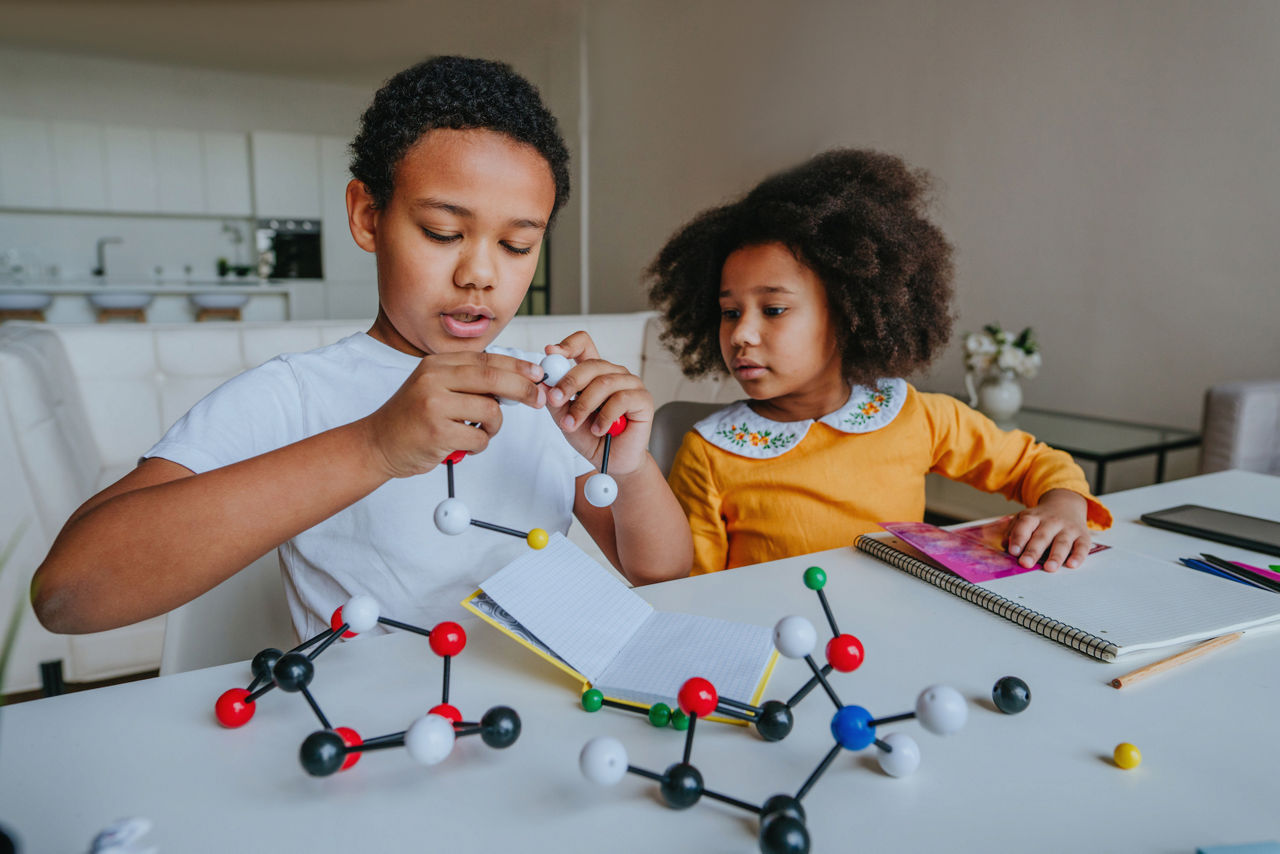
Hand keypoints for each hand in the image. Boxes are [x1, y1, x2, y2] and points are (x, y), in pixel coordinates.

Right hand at [363, 351, 545, 478]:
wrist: (378, 442)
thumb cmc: (413, 417)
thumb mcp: (435, 386)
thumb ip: (468, 381)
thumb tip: (517, 380)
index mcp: (436, 364)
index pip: (486, 359)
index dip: (517, 366)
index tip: (538, 374)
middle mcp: (434, 379)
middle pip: (493, 378)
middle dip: (523, 388)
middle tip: (538, 399)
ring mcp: (434, 405)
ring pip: (490, 411)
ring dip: (494, 426)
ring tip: (479, 431)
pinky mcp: (437, 433)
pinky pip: (480, 438)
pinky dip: (480, 444)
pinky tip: (464, 444)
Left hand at [543, 332, 652, 476]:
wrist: (612, 462)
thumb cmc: (591, 438)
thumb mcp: (565, 419)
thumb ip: (555, 401)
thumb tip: (543, 383)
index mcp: (594, 372)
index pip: (583, 345)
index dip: (567, 345)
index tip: (550, 353)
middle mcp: (614, 373)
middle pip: (591, 364)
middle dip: (569, 382)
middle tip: (556, 400)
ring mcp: (630, 384)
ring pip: (604, 383)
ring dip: (584, 405)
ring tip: (573, 424)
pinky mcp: (643, 399)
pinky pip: (621, 399)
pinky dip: (605, 416)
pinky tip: (599, 430)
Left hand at [1005, 489, 1091, 571]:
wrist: (1066, 504)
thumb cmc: (1041, 519)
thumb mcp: (1024, 519)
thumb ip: (1013, 531)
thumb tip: (1006, 544)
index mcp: (1033, 517)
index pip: (1025, 526)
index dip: (1018, 538)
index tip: (1013, 551)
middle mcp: (1051, 522)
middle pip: (1042, 537)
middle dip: (1033, 551)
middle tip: (1026, 563)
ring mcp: (1068, 529)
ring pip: (1062, 543)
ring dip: (1056, 556)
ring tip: (1049, 567)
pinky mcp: (1083, 536)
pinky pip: (1082, 547)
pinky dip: (1078, 556)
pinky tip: (1072, 564)